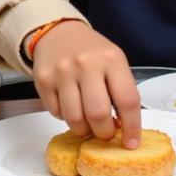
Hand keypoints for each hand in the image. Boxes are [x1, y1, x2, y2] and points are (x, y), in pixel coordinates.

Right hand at [30, 21, 141, 147]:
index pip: (127, 101)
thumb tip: (125, 128)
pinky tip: (71, 106)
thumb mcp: (114, 61)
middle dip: (104, 133)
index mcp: (112, 59)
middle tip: (105, 133)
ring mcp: (63, 72)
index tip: (131, 143)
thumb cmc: (91, 51)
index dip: (132, 128)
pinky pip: (56, 113)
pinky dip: (65, 118)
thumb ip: (122, 90)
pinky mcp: (43, 80)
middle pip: (98, 115)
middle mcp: (87, 64)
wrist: (58, 32)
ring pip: (75, 119)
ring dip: (84, 130)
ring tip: (88, 124)